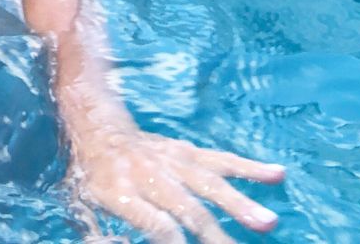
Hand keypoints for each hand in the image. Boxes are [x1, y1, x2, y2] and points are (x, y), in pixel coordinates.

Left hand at [66, 126, 285, 243]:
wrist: (95, 126)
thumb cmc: (92, 177)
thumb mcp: (82, 206)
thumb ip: (97, 235)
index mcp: (119, 192)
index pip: (150, 220)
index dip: (171, 238)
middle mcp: (147, 174)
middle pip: (185, 206)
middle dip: (212, 233)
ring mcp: (169, 160)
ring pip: (207, 181)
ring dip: (238, 202)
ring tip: (268, 221)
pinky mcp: (185, 151)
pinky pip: (219, 159)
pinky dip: (248, 167)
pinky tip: (277, 174)